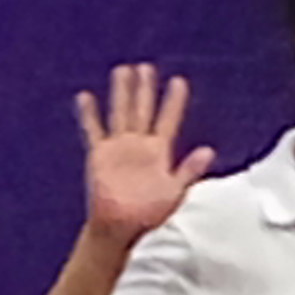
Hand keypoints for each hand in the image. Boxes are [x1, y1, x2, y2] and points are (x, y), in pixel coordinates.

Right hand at [76, 62, 214, 246]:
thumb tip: (209, 151)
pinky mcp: (100, 155)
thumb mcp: (174, 191)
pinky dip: (89, 114)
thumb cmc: (148, 215)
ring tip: (123, 70)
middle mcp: (139, 146)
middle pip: (142, 110)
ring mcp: (119, 148)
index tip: (179, 81)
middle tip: (146, 67)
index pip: (168, 120)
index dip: (174, 101)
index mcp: (159, 152)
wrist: (121, 227)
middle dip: (144, 89)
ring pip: (120, 113)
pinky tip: (85, 96)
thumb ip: (189, 170)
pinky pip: (93, 130)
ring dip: (121, 93)